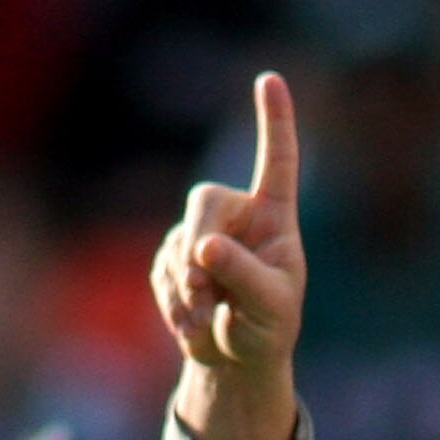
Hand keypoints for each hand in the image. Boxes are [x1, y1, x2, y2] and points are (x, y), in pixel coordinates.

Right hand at [151, 70, 305, 439]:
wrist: (236, 360)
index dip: (275, 120)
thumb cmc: (268, 328)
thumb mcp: (270, 305)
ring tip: (206, 322)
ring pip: (178, 243)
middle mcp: (237, 215)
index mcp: (275, 215)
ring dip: (187, 290)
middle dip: (196, 244)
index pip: (277, 159)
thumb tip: (204, 247)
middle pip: (205, 202)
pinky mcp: (173, 259)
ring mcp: (201, 234)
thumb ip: (243, 273)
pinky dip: (173, 303)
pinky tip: (192, 326)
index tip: (269, 79)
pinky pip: (161, 272)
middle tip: (199, 286)